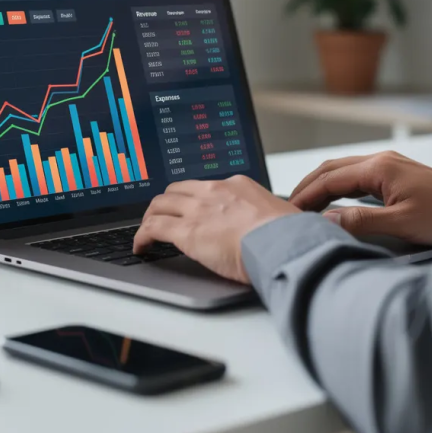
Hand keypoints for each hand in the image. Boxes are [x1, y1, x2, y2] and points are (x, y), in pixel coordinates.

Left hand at [134, 176, 299, 283]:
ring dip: (151, 216)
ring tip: (147, 231)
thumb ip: (268, 219)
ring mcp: (199, 210)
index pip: (206, 186)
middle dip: (166, 202)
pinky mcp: (187, 231)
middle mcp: (215, 192)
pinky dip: (142, 236)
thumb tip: (273, 229)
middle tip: (162, 216)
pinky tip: (141, 247)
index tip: (191, 208)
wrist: (285, 244)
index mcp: (238, 185)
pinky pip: (153, 228)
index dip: (193, 198)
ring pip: (160, 204)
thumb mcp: (281, 216)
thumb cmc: (290, 236)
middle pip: (177, 190)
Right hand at [289, 151, 431, 244]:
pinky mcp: (396, 174)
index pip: (329, 179)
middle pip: (331, 169)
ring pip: (343, 171)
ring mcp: (389, 165)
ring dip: (321, 186)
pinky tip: (333, 202)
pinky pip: (357, 176)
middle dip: (307, 187)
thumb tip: (327, 221)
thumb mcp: (402, 224)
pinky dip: (338, 187)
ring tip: (304, 207)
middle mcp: (381, 160)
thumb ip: (361, 221)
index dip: (305, 197)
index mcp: (378, 168)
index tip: (287, 213)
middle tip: (287, 209)